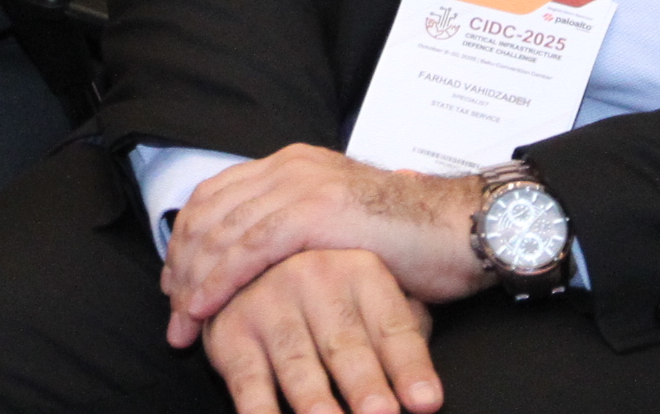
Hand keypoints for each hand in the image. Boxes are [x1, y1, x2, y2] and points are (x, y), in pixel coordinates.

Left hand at [163, 148, 485, 345]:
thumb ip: (303, 230)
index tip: (176, 280)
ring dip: (193, 279)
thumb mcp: (343, 225)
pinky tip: (203, 307)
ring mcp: (302, 185)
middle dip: (182, 262)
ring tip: (181, 321)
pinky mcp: (315, 212)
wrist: (462, 229)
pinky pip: (248, 248)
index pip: (219, 195)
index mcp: (294, 164)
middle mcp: (291, 166)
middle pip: (210, 210)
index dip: (189, 237)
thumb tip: (269, 260)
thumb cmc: (412, 239)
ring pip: (223, 230)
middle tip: (171, 308)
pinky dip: (219, 279)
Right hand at [197, 250, 444, 413]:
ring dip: (314, 399)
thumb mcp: (372, 294)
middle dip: (364, 384)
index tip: (425, 403)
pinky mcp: (230, 333)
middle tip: (381, 413)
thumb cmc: (332, 294)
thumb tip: (429, 381)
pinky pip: (247, 380)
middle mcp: (312, 278)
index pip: (392, 327)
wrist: (246, 261)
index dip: (410, 367)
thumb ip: (404, 326)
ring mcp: (267, 303)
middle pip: (344, 344)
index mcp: (360, 270)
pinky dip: (261, 411)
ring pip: (297, 361)